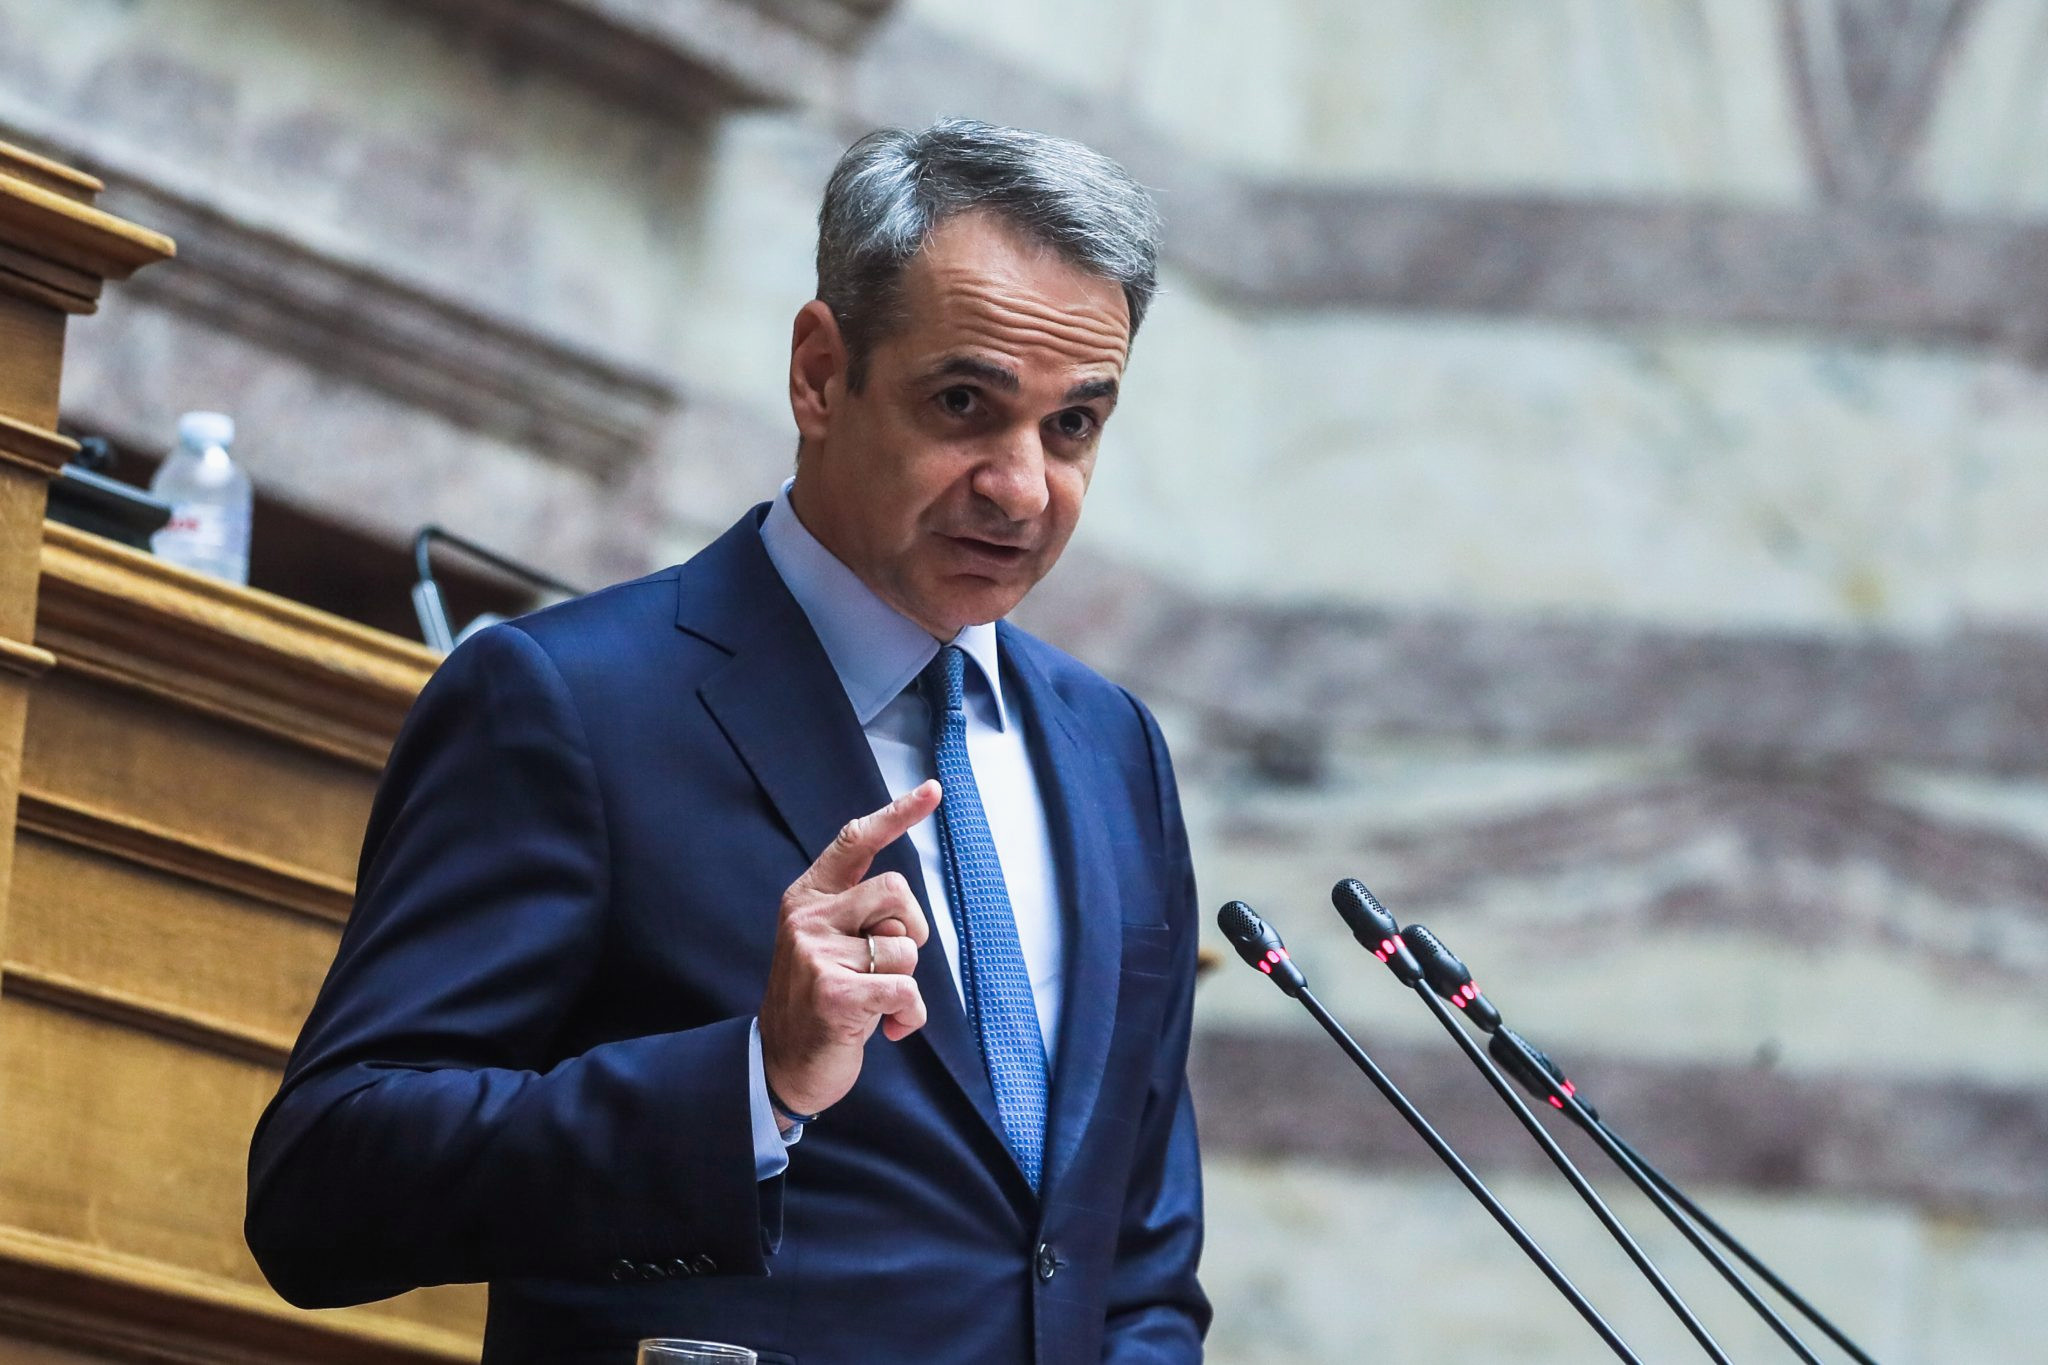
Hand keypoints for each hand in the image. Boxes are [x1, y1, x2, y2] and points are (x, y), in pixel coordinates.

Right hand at [759, 780, 940, 1119]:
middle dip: (910, 932)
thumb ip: (860, 916)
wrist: (784, 1065)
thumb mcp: (830, 945)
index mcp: (808, 897)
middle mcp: (807, 918)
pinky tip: (888, 1029)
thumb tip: (906, 916)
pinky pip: (906, 990)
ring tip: (874, 1002)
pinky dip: (910, 1015)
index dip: (896, 814)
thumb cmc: (823, 1001)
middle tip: (886, 967)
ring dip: (906, 983)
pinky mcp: (834, 994)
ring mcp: (816, 955)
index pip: (855, 842)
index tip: (932, 789)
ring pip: (905, 948)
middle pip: (897, 892)